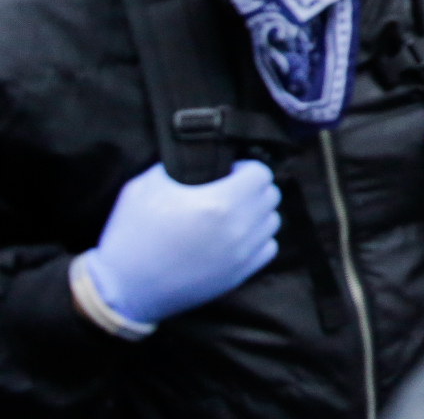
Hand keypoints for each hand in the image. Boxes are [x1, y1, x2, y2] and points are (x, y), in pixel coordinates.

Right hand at [83, 161, 280, 325]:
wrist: (123, 290)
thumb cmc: (130, 237)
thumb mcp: (144, 187)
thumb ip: (178, 168)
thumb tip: (198, 160)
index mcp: (219, 203)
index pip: (261, 174)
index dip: (246, 168)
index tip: (229, 172)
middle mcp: (239, 228)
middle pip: (271, 196)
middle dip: (254, 188)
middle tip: (231, 191)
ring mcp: (241, 254)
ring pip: (272, 222)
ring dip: (258, 213)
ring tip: (233, 214)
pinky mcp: (239, 275)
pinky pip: (268, 248)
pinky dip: (258, 239)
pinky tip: (237, 236)